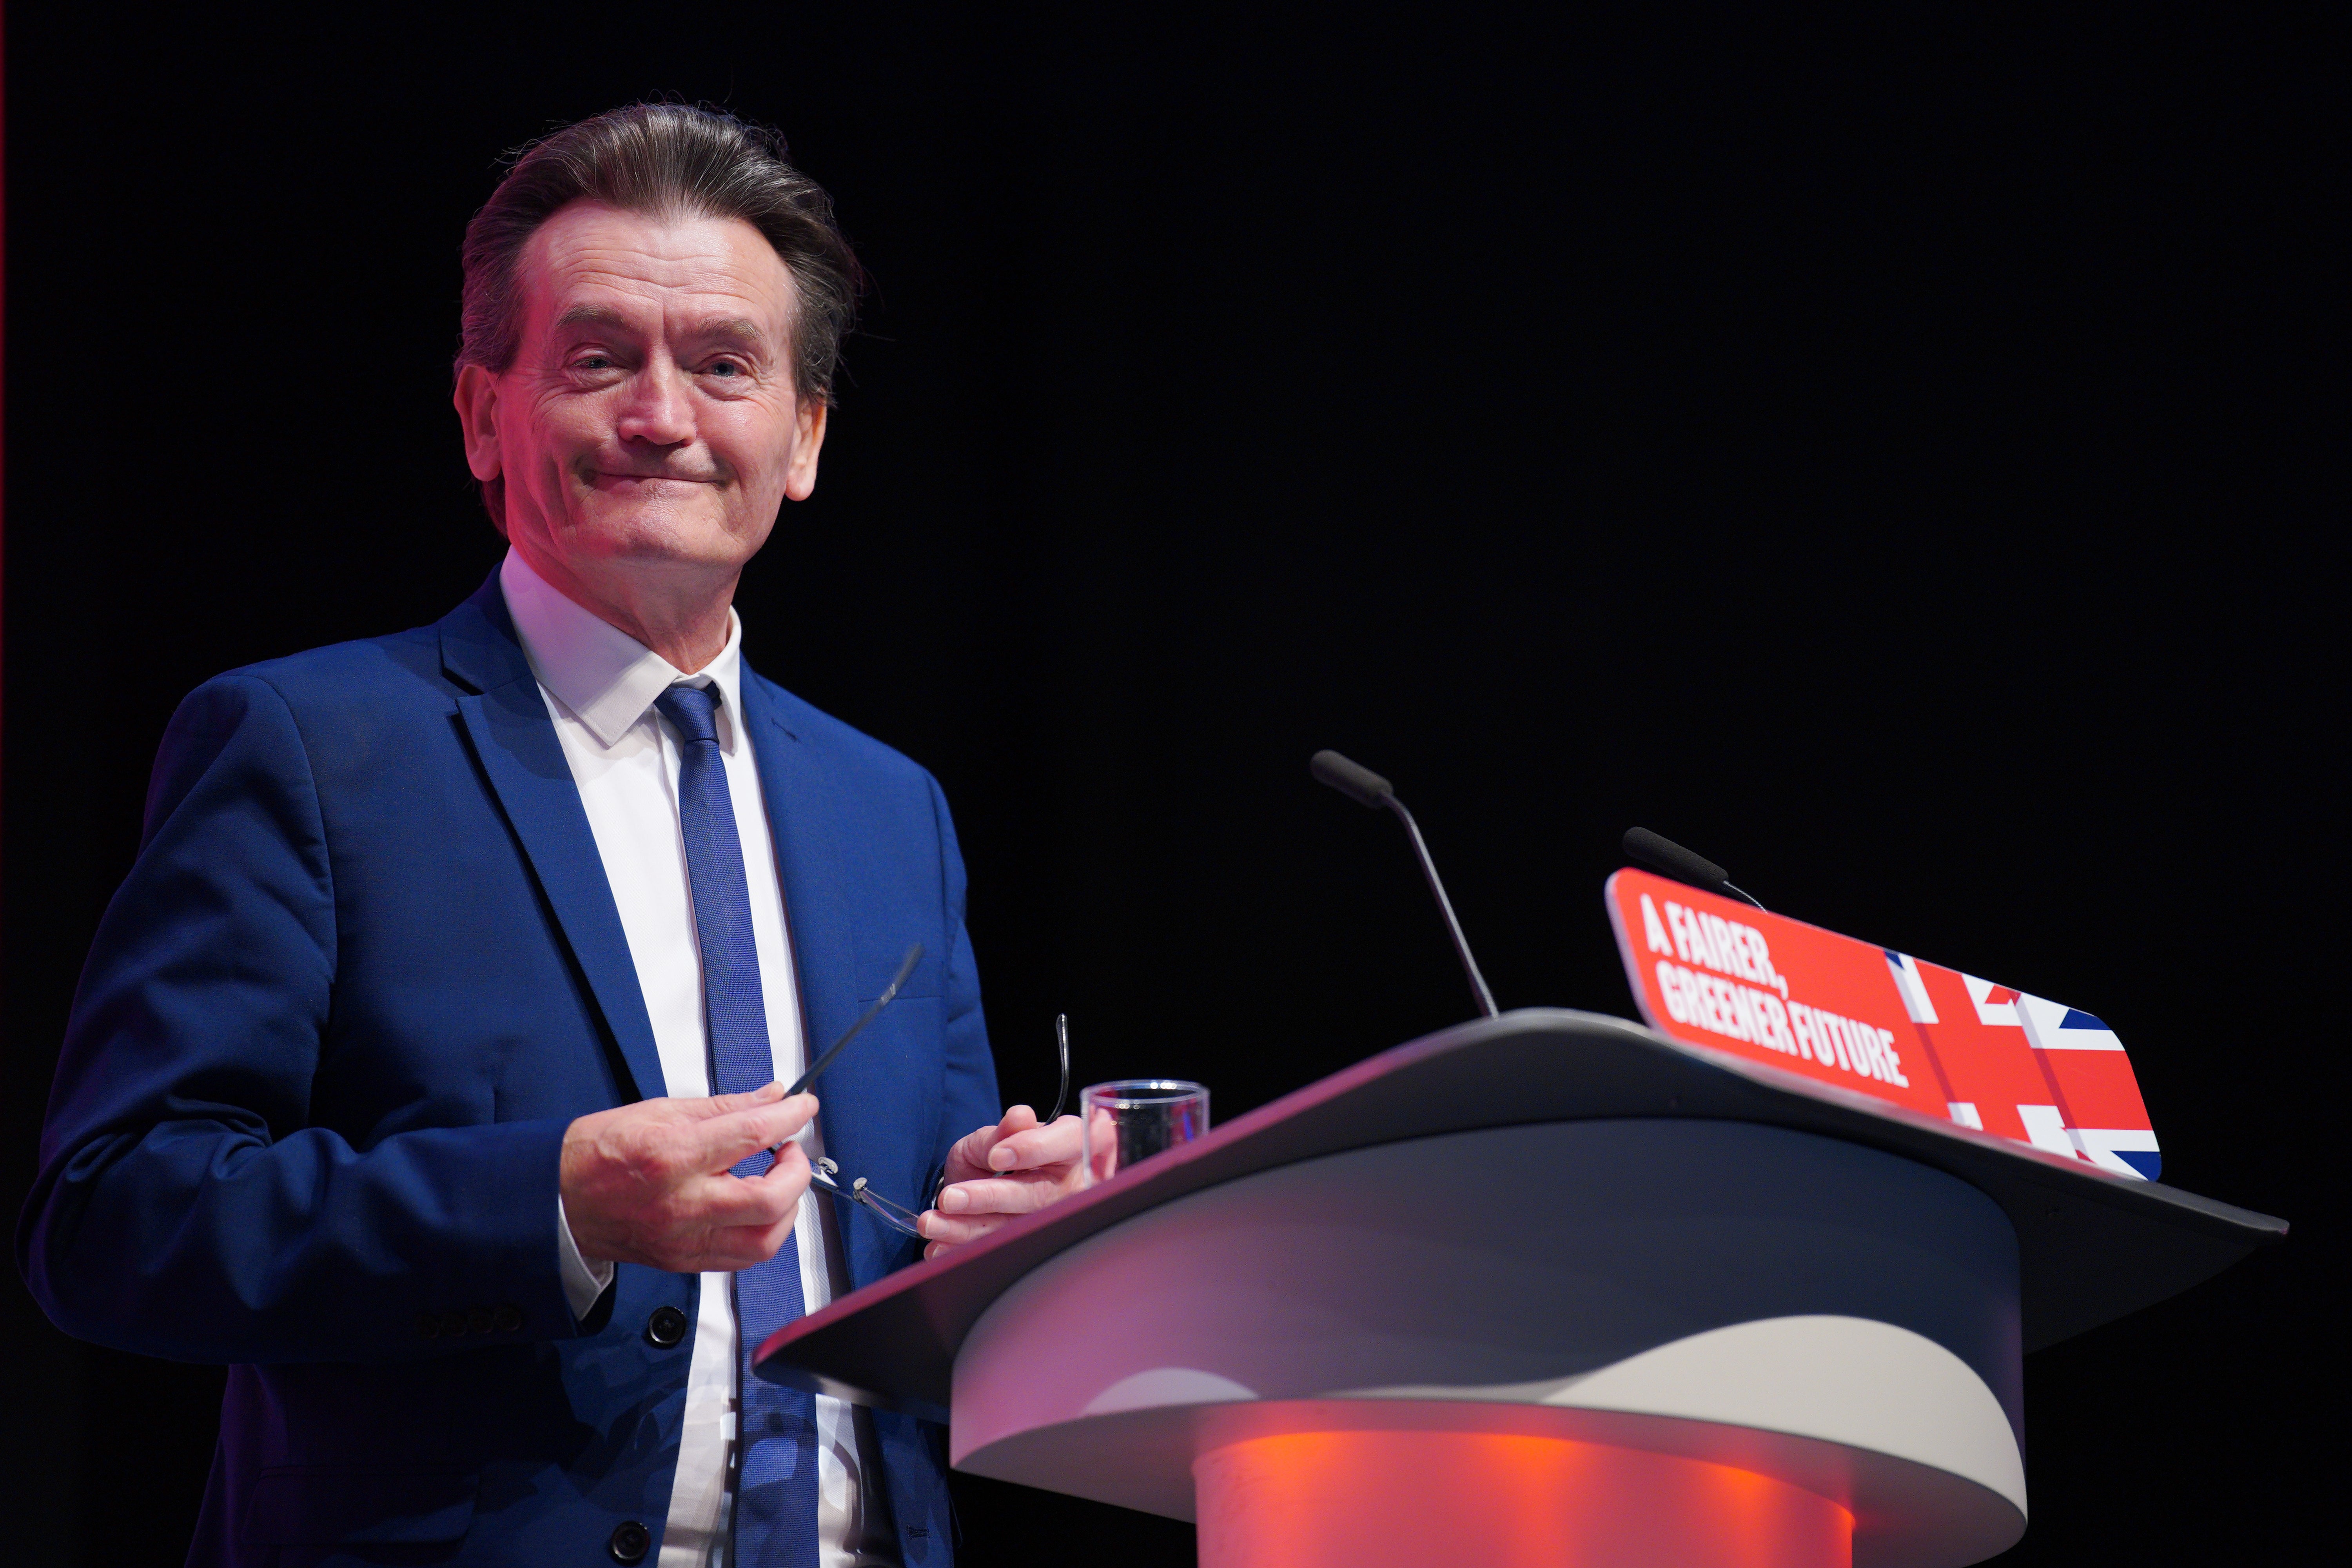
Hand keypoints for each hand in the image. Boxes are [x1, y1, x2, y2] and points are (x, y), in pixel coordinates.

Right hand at [560, 1083, 817, 1272]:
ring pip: (764, 1241)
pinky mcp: (683, 1262)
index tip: (803, 1107)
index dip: (790, 1117)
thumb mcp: (660, 1111)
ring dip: (786, 1208)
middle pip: (769, 1200)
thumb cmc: (599, 1153)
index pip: (752, 1135)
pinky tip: (755, 1208)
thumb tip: (770, 1097)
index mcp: (672, 1156)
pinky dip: (762, 1232)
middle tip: (789, 1150)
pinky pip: (742, 1258)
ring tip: (776, 1180)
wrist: (556, 1200)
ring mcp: (683, 1240)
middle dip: (796, 1172)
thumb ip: (724, 1107)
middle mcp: (681, 1204)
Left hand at [920, 1105, 1084, 1258]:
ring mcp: (1055, 1220)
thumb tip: (1019, 1117)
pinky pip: (998, 1249)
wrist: (999, 1183)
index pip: (1067, 1143)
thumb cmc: (1006, 1152)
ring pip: (1014, 1228)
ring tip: (932, 1223)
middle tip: (950, 1198)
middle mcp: (1073, 1185)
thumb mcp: (1000, 1135)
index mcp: (1075, 1145)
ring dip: (967, 1228)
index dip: (1034, 1150)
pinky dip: (964, 1248)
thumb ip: (1007, 1130)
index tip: (997, 1156)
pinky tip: (939, 1247)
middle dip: (989, 1198)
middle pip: (1038, 1195)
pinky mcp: (1031, 1244)